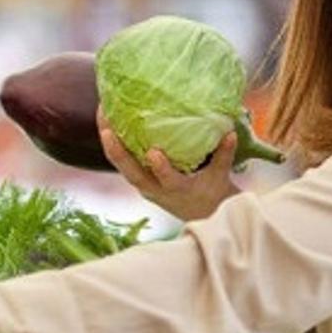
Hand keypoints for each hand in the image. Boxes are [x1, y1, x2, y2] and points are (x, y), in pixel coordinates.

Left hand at [98, 109, 238, 221]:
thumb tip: (229, 131)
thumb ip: (224, 154)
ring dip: (110, 144)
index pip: (168, 180)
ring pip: (122, 167)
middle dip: (118, 152)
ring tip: (102, 117)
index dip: (160, 168)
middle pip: (132, 173)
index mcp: (177, 190)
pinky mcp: (139, 181)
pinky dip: (114, 145)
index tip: (154, 153)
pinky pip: (123, 163)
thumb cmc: (211, 194)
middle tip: (106, 128)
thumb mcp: (220, 176)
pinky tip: (108, 123)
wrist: (200, 215)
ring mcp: (145, 186)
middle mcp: (156, 190)